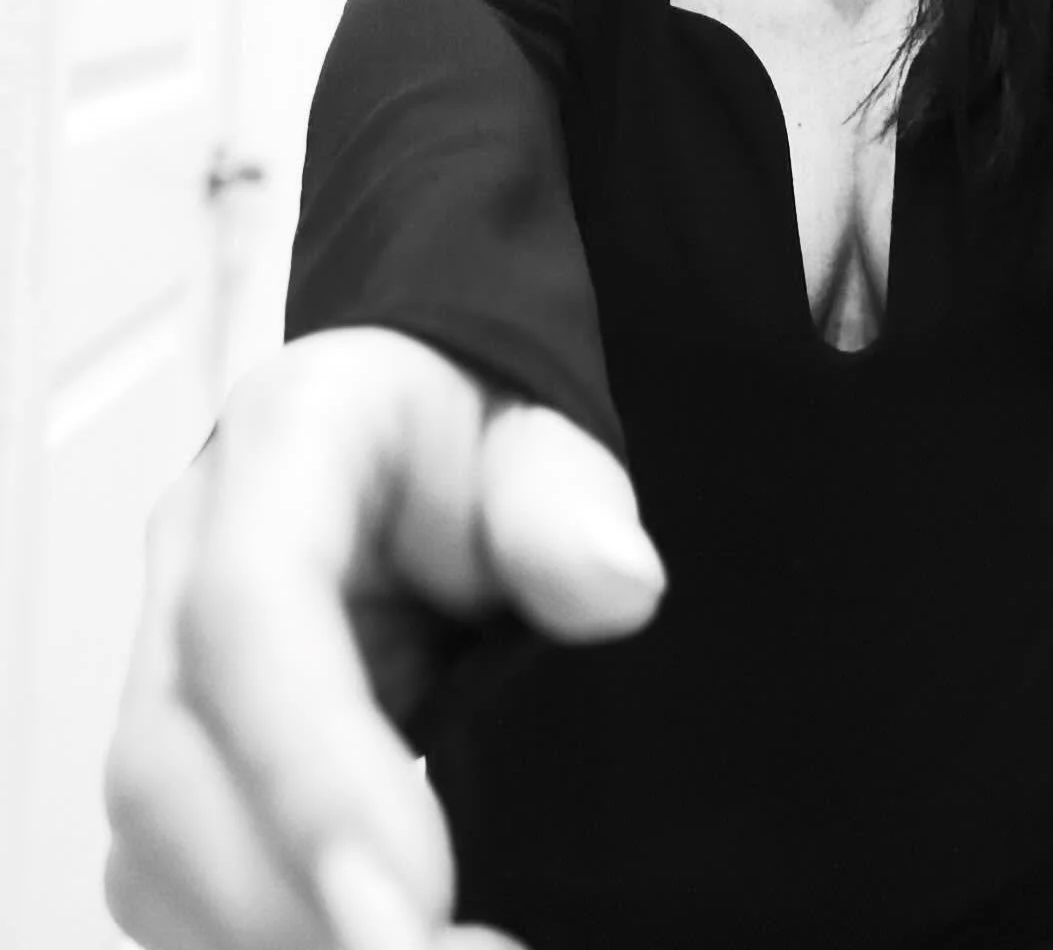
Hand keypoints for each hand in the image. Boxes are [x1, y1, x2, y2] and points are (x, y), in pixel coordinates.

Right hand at [102, 327, 665, 949]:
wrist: (435, 442)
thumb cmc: (475, 437)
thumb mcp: (543, 437)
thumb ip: (568, 500)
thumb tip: (613, 583)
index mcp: (284, 445)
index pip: (250, 605)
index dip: (312, 765)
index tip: (410, 892)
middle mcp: (195, 557)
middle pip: (169, 753)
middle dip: (287, 895)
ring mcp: (175, 660)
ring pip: (155, 838)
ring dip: (275, 935)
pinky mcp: (191, 754)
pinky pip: (178, 878)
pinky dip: (268, 937)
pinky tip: (381, 942)